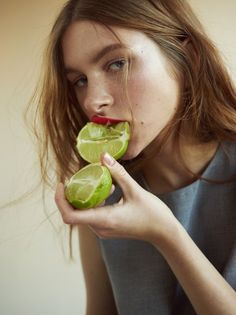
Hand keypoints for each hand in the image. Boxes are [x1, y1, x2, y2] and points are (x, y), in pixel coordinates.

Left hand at [55, 153, 176, 243]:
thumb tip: (103, 156)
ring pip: (83, 213)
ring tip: (96, 180)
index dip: (60, 200)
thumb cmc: (153, 214)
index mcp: (105, 220)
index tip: (62, 183)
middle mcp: (100, 228)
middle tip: (78, 176)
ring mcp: (104, 230)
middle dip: (72, 194)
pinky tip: (110, 189)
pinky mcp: (108, 228)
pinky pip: (93, 214)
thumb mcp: (135, 190)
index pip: (70, 216)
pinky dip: (95, 200)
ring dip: (85, 196)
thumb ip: (118, 173)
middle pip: (74, 213)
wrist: (164, 233)